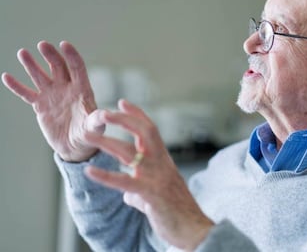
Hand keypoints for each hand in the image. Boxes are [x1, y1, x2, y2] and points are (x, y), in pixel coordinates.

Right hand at [1, 41, 102, 161]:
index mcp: (82, 90)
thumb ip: (97, 119)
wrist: (75, 147)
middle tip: (42, 45)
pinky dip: (17, 86)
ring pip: (41, 76)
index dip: (72, 56)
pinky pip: (27, 93)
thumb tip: (103, 114)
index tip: (64, 44)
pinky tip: (6, 76)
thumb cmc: (89, 135)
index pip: (77, 68)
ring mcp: (52, 95)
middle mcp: (67, 88)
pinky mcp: (40, 105)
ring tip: (23, 53)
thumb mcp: (95, 128)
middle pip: (58, 67)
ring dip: (31, 65)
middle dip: (51, 55)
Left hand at [84, 99, 213, 250]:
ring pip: (129, 153)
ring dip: (106, 142)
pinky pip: (124, 182)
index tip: (122, 102)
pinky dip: (105, 175)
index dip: (136, 115)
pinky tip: (89, 170)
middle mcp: (161, 163)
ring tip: (87, 136)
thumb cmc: (177, 210)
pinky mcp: (151, 194)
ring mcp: (156, 177)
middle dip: (124, 119)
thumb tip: (127, 195)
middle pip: (143, 132)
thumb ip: (141, 190)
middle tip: (104, 112)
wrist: (194, 228)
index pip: (151, 130)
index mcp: (164, 160)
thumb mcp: (160, 193)